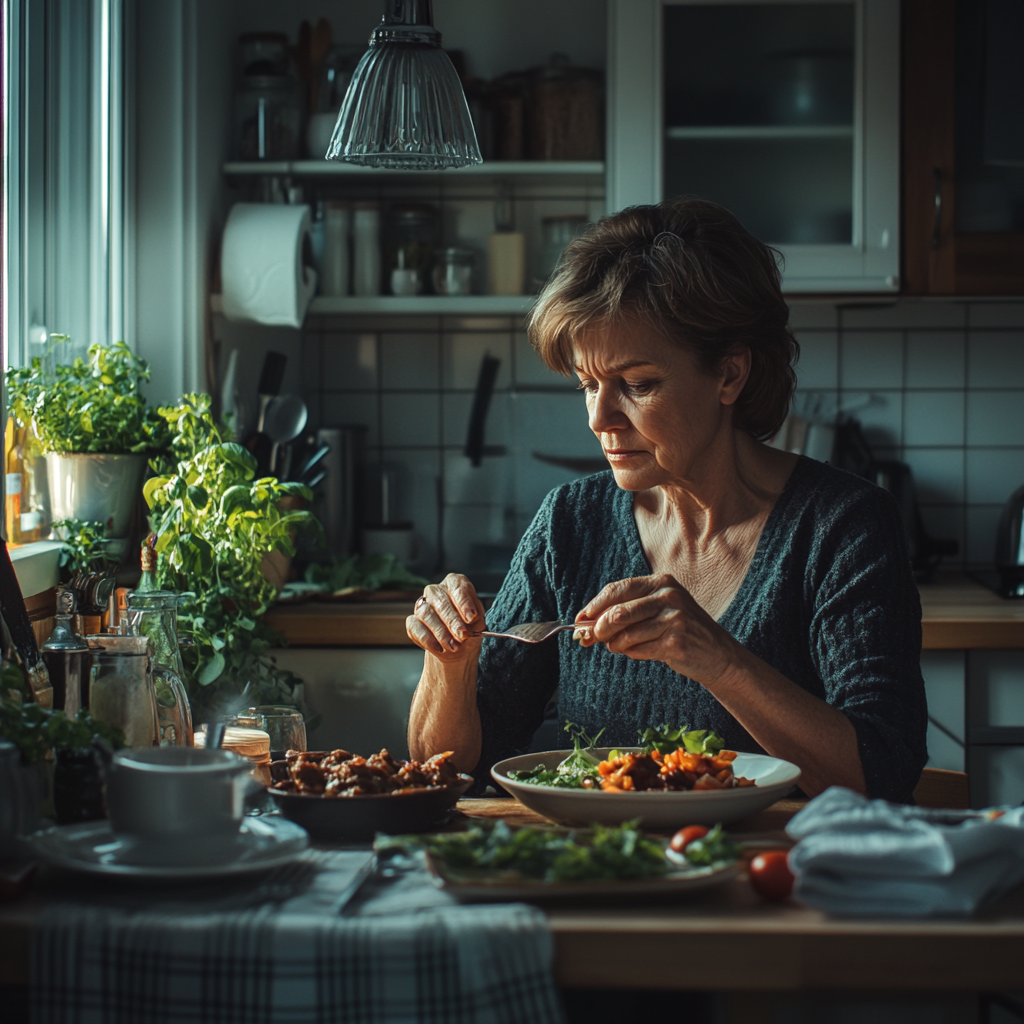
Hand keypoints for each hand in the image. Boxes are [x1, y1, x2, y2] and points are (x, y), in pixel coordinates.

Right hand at [406, 573, 485, 663]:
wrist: (458, 647)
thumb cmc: (470, 628)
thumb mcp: (478, 621)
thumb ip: (475, 617)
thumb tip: (469, 618)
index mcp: (454, 584)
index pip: (457, 586)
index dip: (464, 601)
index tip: (471, 617)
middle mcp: (436, 591)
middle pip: (441, 602)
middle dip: (452, 621)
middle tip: (462, 635)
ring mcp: (421, 605)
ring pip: (426, 614)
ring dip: (441, 632)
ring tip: (453, 645)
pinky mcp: (413, 622)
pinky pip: (415, 628)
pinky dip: (428, 640)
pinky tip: (439, 648)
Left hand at [575, 574, 739, 684]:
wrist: (717, 654)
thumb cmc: (680, 631)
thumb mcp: (656, 612)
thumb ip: (625, 613)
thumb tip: (585, 624)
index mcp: (661, 583)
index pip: (618, 589)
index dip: (595, 605)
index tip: (581, 618)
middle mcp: (668, 596)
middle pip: (617, 612)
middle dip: (599, 628)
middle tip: (591, 639)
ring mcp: (674, 618)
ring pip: (625, 634)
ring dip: (616, 645)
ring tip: (620, 647)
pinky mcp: (676, 641)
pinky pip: (638, 650)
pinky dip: (631, 654)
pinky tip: (639, 652)